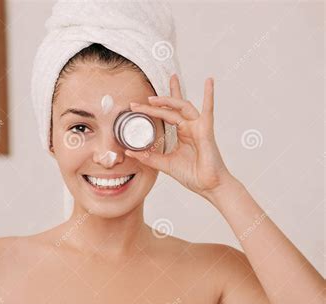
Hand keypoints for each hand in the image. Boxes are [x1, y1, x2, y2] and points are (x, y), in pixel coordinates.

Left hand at [126, 74, 234, 198]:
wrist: (209, 186)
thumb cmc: (193, 175)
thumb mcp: (164, 164)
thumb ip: (148, 157)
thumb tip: (129, 152)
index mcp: (182, 133)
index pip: (167, 114)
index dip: (152, 108)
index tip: (135, 106)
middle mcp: (190, 127)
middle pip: (174, 106)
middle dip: (158, 99)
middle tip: (142, 97)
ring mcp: (198, 127)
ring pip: (182, 107)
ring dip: (169, 99)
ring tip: (153, 98)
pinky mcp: (206, 131)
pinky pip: (208, 110)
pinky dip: (209, 95)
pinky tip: (209, 82)